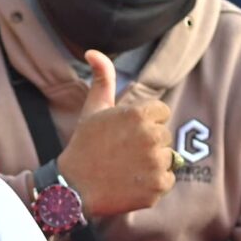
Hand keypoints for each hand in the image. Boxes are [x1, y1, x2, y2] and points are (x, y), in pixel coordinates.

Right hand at [58, 49, 175, 216]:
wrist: (73, 189)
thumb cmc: (84, 146)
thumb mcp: (93, 109)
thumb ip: (103, 79)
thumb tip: (93, 52)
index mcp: (139, 114)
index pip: (162, 113)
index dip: (145, 123)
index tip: (126, 134)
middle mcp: (151, 136)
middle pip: (165, 136)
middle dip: (149, 144)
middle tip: (123, 154)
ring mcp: (156, 163)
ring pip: (167, 158)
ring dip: (151, 165)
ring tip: (127, 169)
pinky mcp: (158, 186)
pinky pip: (167, 181)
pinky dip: (153, 185)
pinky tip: (131, 184)